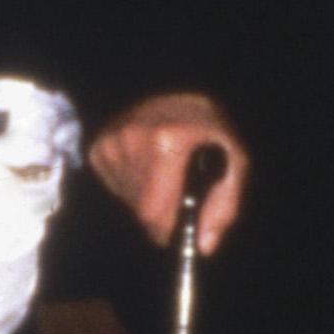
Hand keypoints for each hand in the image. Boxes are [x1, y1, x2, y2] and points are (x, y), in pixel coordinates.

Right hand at [88, 93, 246, 252]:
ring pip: (129, 200)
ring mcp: (111, 142)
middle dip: (164, 214)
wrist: (177, 86)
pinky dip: (132, 186)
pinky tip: (147, 165)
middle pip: (142, 210)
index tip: (179, 232)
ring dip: (149, 199)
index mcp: (166, 142)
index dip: (169, 231)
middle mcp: (131, 140)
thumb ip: (224, 205)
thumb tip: (204, 246)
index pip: (155, 213)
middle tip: (179, 193)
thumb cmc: (210, 126)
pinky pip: (116, 187)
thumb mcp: (234, 159)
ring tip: (166, 173)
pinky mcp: (99, 146)